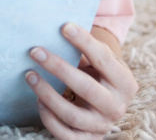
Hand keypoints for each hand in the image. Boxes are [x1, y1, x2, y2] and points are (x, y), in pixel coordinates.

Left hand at [23, 23, 136, 138]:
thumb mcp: (102, 61)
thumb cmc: (99, 75)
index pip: (103, 59)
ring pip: (71, 114)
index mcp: (125, 82)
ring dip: (47, 94)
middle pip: (86, 87)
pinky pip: (64, 134)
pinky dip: (48, 118)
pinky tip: (37, 100)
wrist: (108, 105)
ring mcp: (102, 126)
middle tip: (35, 51)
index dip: (84, 42)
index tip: (64, 27)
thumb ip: (87, 49)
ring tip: (30, 75)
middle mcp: (116, 106)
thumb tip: (58, 28)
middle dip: (58, 68)